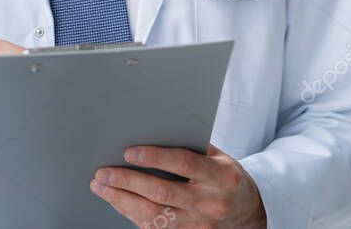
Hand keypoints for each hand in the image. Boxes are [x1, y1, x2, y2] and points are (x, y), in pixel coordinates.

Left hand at [91, 144, 266, 227]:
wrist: (249, 213)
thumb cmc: (226, 177)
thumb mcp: (218, 157)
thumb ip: (191, 147)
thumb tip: (152, 131)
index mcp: (221, 177)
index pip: (183, 164)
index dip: (155, 158)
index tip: (129, 152)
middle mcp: (210, 203)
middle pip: (163, 193)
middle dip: (128, 182)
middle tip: (103, 173)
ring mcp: (199, 225)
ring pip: (155, 216)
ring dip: (122, 201)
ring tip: (101, 187)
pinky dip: (132, 214)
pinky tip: (118, 202)